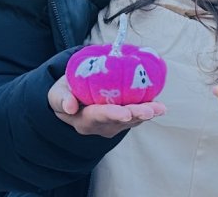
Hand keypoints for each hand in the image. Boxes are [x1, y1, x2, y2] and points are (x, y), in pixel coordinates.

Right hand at [48, 75, 166, 137]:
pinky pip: (137, 116)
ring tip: (159, 109)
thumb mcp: (57, 93)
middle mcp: (100, 126)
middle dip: (135, 115)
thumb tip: (69, 107)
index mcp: (83, 120)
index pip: (98, 116)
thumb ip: (61, 99)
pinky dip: (149, 110)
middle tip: (149, 111)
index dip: (112, 114)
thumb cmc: (66, 92)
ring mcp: (114, 125)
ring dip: (146, 114)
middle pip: (119, 120)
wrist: (75, 97)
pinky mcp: (125, 120)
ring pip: (132, 120)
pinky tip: (160, 107)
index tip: (124, 113)